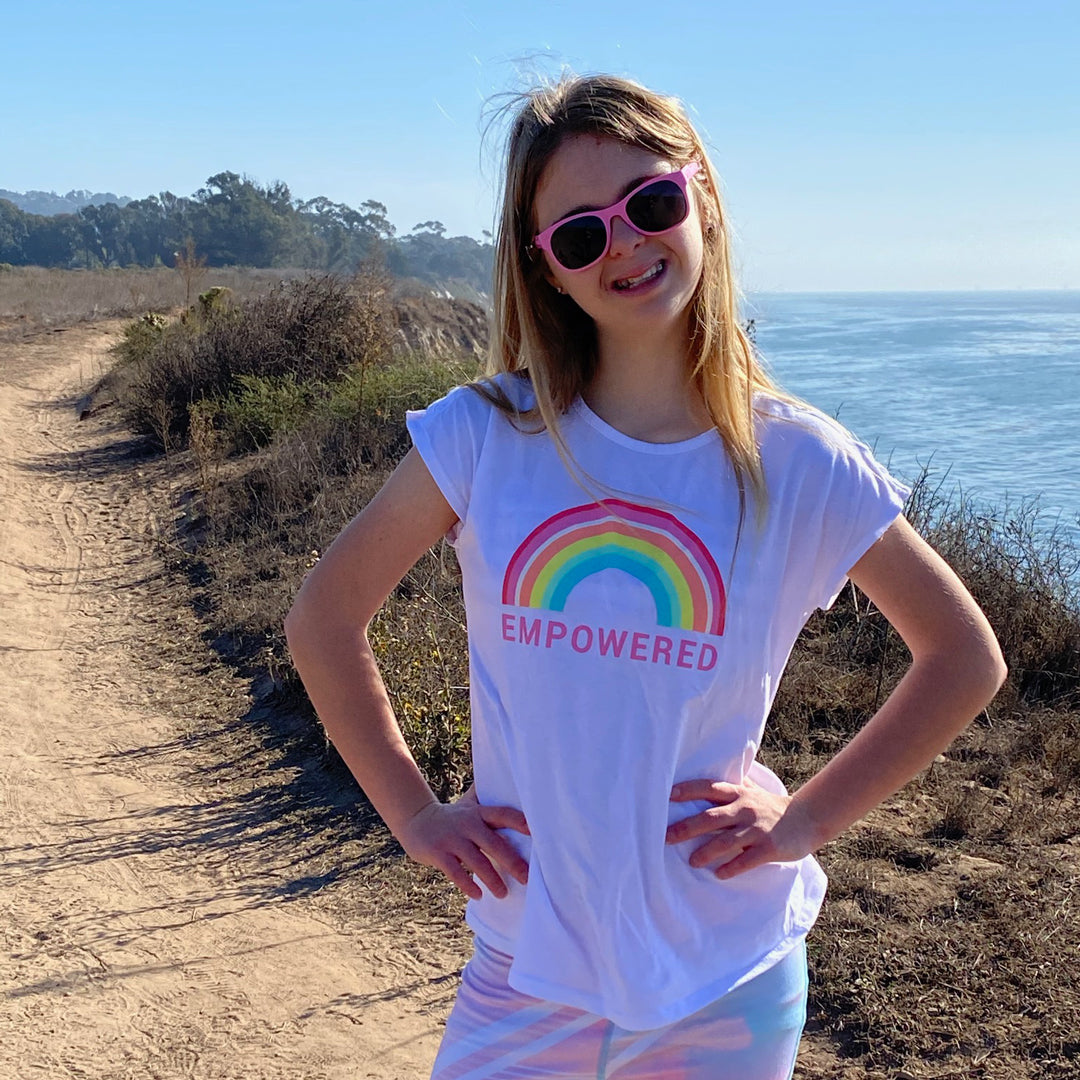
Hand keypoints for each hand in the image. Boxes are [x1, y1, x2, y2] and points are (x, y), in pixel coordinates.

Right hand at [396, 785, 529, 900]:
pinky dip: (468, 885)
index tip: (535, 833)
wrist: (416, 820)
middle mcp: (467, 823)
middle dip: (512, 862)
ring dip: (492, 879)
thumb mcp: (469, 805)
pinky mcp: (437, 853)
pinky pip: (456, 873)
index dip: (519, 822)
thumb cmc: (452, 817)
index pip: (502, 814)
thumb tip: (515, 788)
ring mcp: (452, 839)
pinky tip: (478, 895)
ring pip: (477, 861)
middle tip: (527, 878)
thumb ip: (488, 802)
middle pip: (494, 843)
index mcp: (478, 812)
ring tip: (503, 893)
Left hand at [665, 776, 816, 879]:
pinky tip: (719, 874)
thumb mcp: (752, 790)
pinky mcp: (769, 847)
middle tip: (666, 837)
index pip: (709, 788)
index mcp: (739, 794)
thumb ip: (731, 786)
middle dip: (687, 827)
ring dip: (706, 852)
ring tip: (692, 861)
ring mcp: (757, 829)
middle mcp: (745, 809)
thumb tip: (705, 777)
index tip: (668, 795)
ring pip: (726, 840)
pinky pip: (747, 859)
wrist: (807, 818)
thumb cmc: (771, 805)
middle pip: (711, 817)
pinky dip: (732, 867)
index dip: (689, 791)